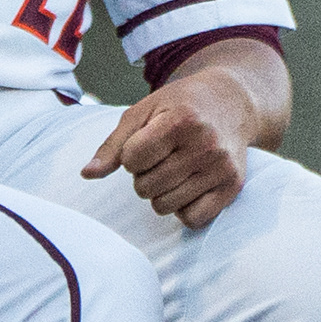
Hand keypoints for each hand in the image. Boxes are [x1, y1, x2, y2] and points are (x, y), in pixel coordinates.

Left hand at [81, 73, 254, 227]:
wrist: (230, 102)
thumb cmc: (179, 106)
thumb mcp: (142, 112)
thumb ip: (113, 145)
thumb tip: (87, 174)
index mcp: (180, 121)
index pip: (131, 160)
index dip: (130, 156)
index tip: (145, 143)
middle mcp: (205, 145)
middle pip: (146, 187)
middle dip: (143, 175)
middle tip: (160, 157)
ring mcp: (222, 168)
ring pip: (165, 206)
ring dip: (160, 193)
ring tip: (173, 170)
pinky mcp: (233, 187)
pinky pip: (193, 219)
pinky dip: (182, 209)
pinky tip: (188, 186)